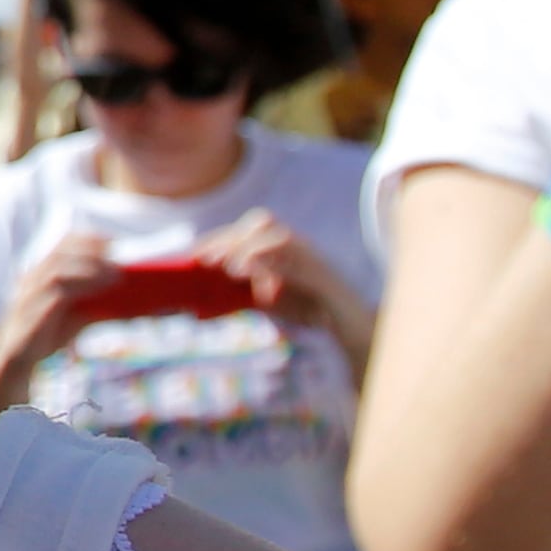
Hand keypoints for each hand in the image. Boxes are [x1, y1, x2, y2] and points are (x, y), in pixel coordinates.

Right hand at [0, 223, 123, 386]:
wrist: (14, 362)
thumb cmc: (46, 334)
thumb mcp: (76, 317)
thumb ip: (99, 307)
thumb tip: (133, 305)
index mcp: (40, 273)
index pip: (60, 245)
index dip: (86, 240)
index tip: (112, 241)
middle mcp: (30, 279)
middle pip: (60, 254)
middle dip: (91, 253)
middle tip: (118, 262)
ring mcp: (27, 296)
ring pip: (56, 272)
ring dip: (87, 270)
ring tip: (114, 276)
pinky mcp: (28, 316)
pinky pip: (54, 298)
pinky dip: (77, 293)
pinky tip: (95, 296)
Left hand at [193, 208, 374, 362]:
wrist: (354, 328)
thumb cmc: (310, 309)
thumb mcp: (271, 300)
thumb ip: (244, 294)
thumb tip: (205, 300)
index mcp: (284, 246)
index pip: (249, 229)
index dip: (221, 237)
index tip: (195, 253)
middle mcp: (300, 246)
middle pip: (262, 223)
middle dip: (231, 238)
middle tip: (205, 260)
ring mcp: (315, 259)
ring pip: (281, 238)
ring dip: (249, 249)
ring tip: (228, 268)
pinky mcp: (326, 281)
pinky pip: (301, 266)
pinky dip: (276, 268)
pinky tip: (255, 277)